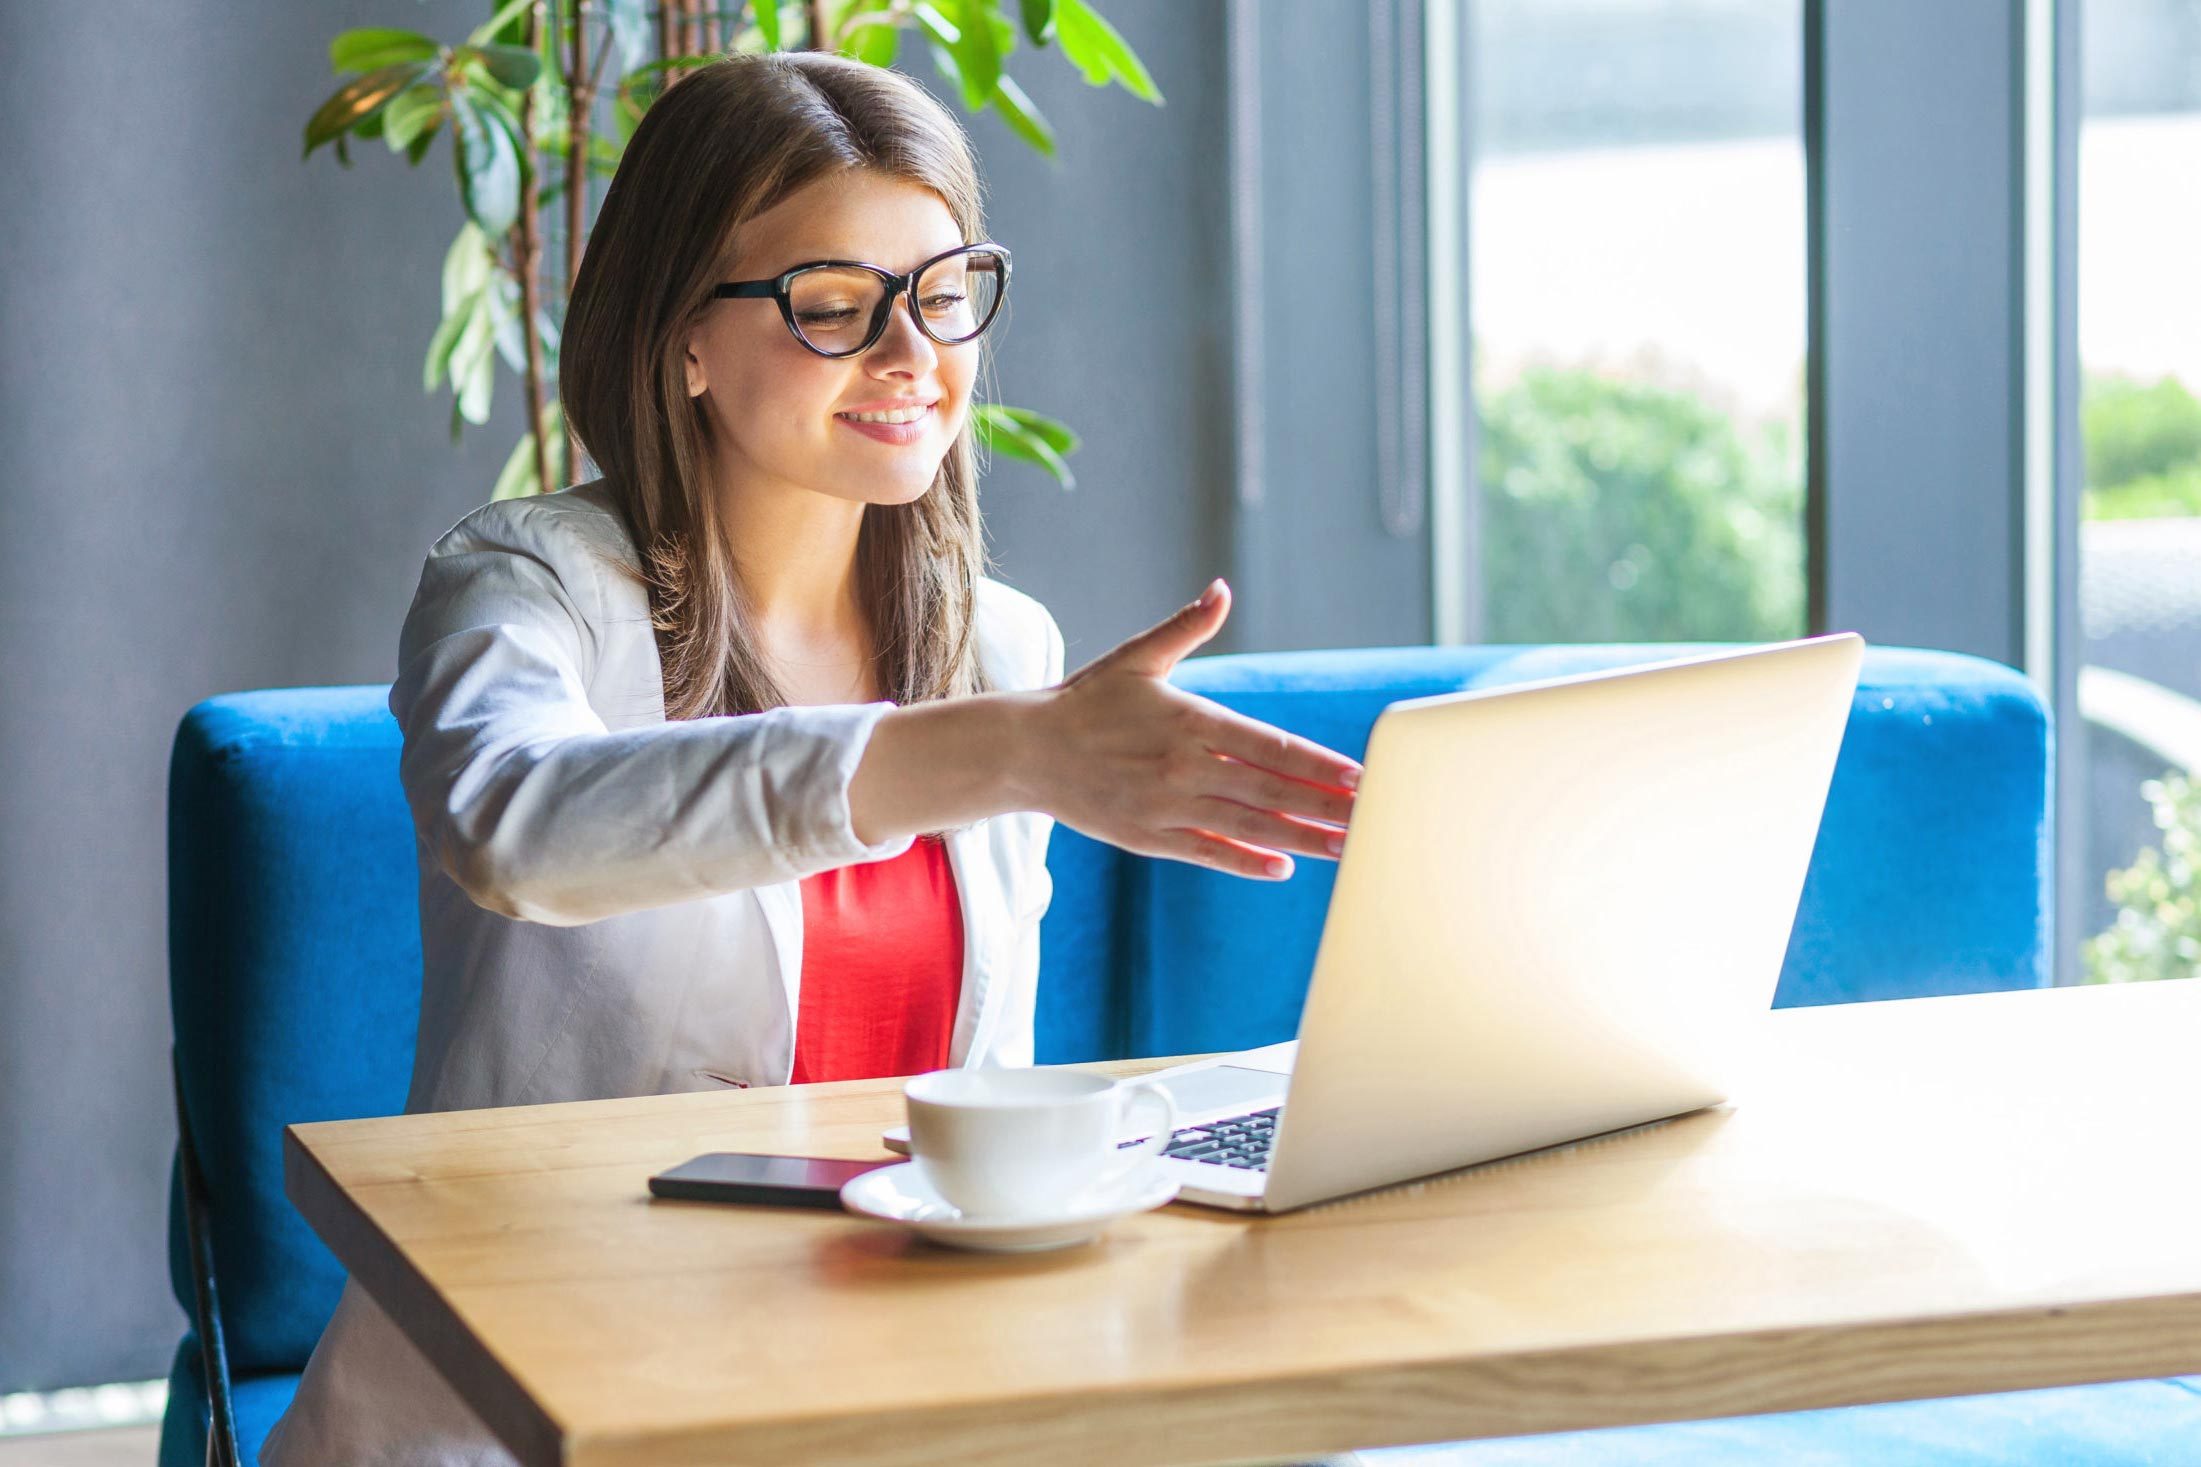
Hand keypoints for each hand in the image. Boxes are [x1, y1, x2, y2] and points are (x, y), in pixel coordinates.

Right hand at [1017, 579, 1360, 879]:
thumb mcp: (1136, 658)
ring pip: (1247, 827)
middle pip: (1270, 791)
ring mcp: (1166, 806)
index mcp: (1190, 720)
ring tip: (1346, 848)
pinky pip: (1207, 853)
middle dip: (1325, 807)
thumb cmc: (1087, 701)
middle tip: (1374, 817)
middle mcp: (1183, 767)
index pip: (1268, 746)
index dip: (1316, 764)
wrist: (1025, 751)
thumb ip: (1186, 628)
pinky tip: (1283, 867)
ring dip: (1301, 839)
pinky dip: (1245, 862)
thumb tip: (1221, 590)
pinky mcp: (1147, 837)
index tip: (1358, 774)